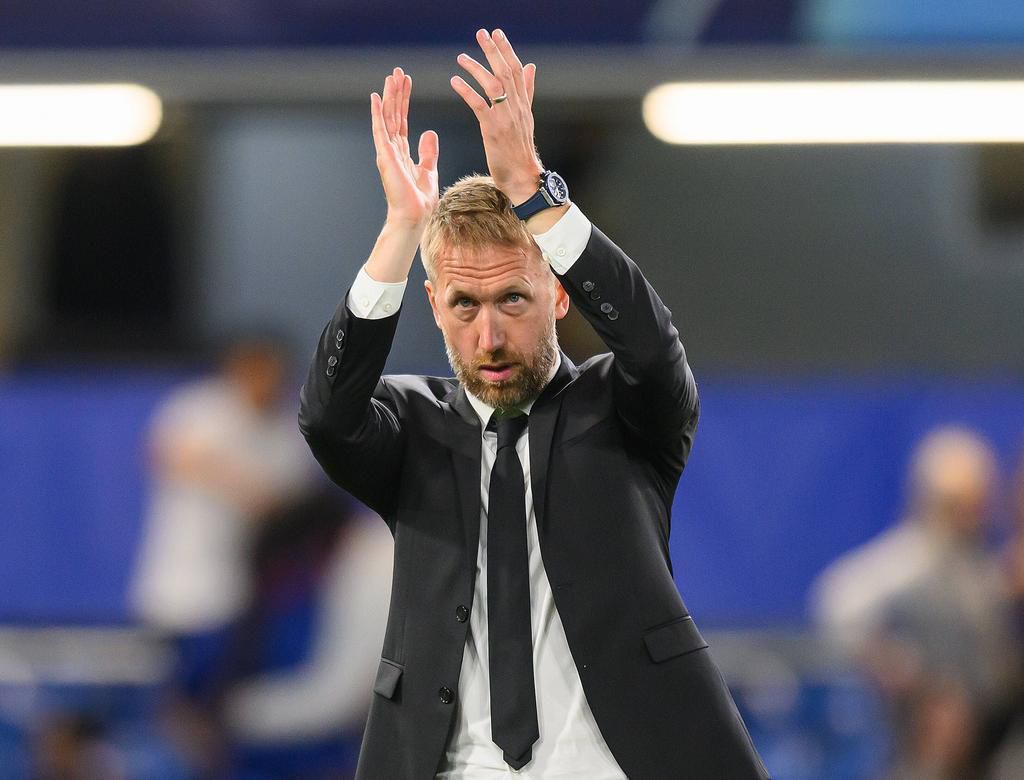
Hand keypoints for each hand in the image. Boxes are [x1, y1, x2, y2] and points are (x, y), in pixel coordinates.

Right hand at [371, 67, 438, 230]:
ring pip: (387, 117)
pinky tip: (377, 97)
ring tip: (392, 76)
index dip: (404, 101)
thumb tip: (429, 133)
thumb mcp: (429, 170)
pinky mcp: (385, 156)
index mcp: (402, 152)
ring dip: (389, 96)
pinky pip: (380, 130)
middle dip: (396, 92)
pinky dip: (378, 113)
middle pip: (394, 114)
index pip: (403, 120)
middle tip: (398, 71)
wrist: (414, 216)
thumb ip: (428, 151)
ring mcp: (387, 151)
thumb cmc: (419, 200)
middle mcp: (392, 149)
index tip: (406, 82)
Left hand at [450, 29, 541, 205]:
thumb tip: (531, 66)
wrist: (523, 177)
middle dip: (493, 50)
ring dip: (476, 68)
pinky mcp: (493, 130)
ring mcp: (505, 118)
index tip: (496, 33)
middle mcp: (516, 107)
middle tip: (481, 33)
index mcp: (523, 103)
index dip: (506, 50)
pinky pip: (479, 105)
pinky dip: (467, 91)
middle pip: (506, 72)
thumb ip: (526, 91)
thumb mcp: (526, 117)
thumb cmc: (520, 151)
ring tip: (461, 57)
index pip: (516, 70)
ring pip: (493, 85)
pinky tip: (455, 81)